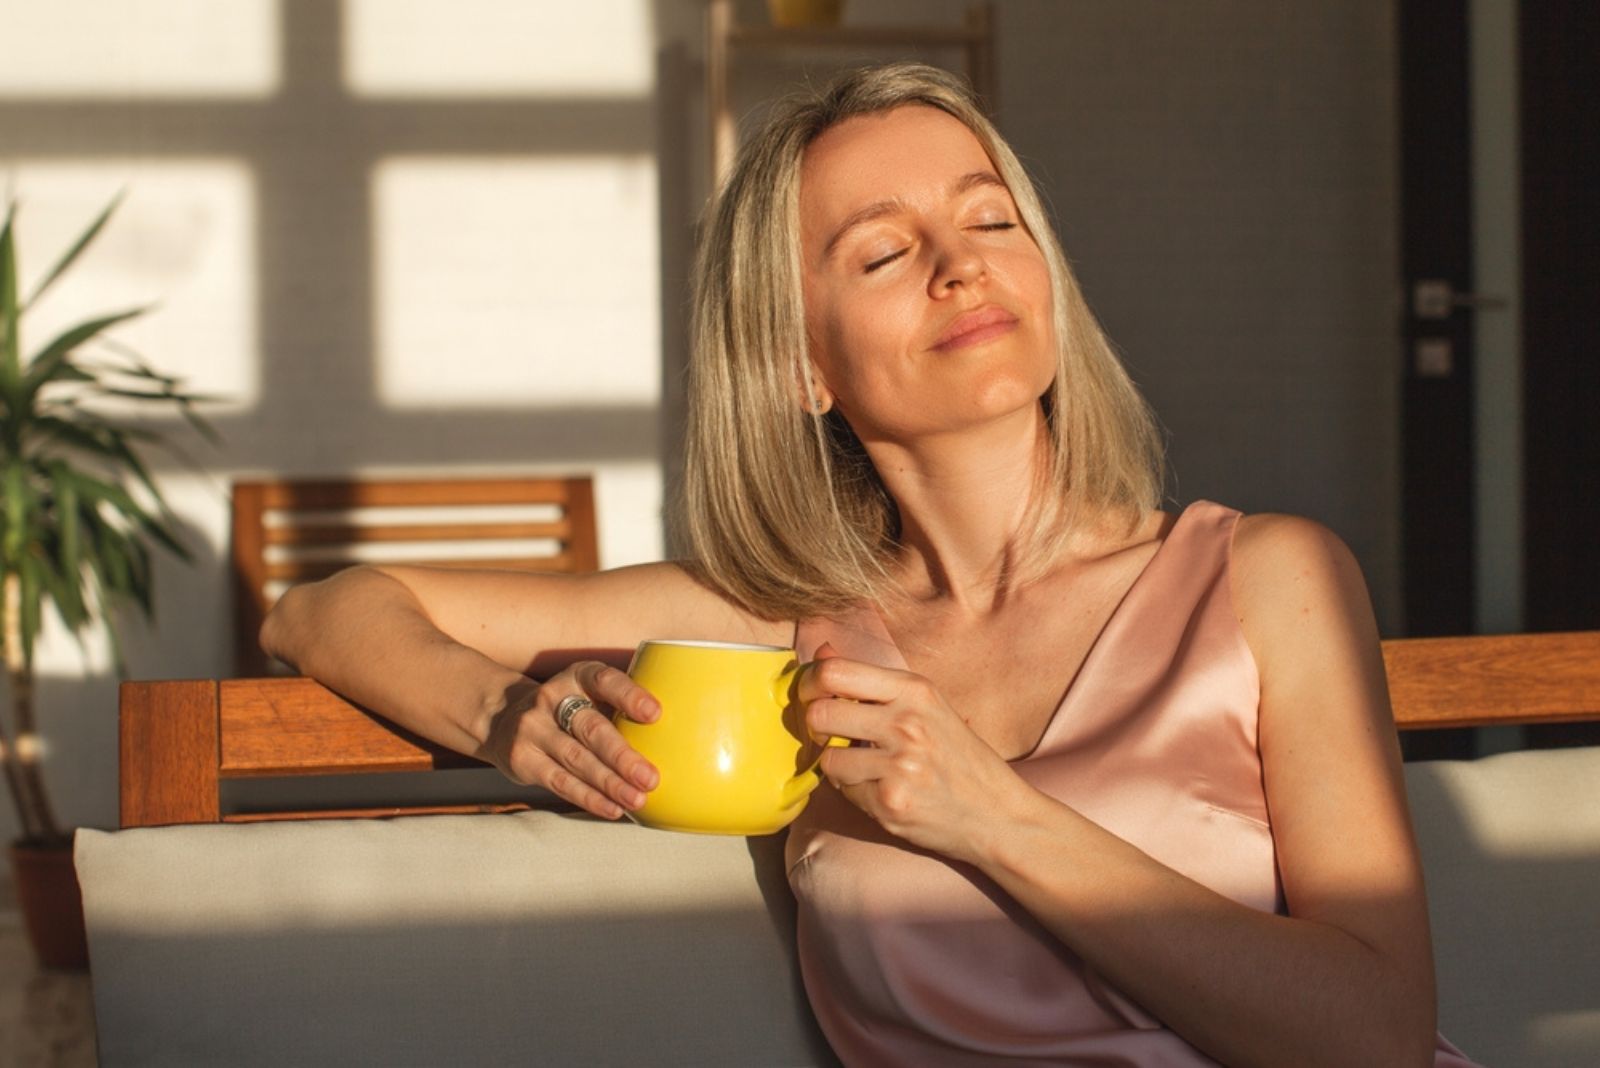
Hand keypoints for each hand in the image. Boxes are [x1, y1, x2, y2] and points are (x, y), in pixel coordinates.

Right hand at [482, 661, 660, 819]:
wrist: (504, 718)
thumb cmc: (570, 709)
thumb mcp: (589, 694)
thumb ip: (622, 706)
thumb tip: (680, 737)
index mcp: (578, 676)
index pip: (604, 679)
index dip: (629, 696)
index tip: (655, 714)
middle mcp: (552, 697)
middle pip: (591, 728)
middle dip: (623, 756)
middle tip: (651, 778)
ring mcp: (533, 728)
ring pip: (576, 759)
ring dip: (610, 783)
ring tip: (638, 799)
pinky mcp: (522, 758)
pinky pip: (560, 781)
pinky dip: (589, 797)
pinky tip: (613, 808)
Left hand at [801, 643, 1027, 862]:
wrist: (998, 813)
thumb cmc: (959, 757)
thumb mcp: (925, 705)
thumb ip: (871, 681)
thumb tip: (820, 652)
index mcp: (915, 690)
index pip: (836, 672)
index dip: (811, 683)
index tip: (812, 695)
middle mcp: (907, 723)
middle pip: (820, 713)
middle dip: (817, 725)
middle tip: (830, 734)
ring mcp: (899, 765)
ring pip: (827, 757)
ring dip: (838, 764)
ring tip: (865, 766)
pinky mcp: (890, 802)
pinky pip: (844, 790)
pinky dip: (855, 790)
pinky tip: (882, 788)